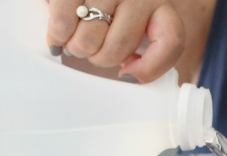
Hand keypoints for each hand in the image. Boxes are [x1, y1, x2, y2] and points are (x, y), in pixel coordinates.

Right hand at [47, 0, 184, 82]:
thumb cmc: (110, 6)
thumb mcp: (134, 21)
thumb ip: (141, 47)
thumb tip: (129, 77)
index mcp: (160, 6)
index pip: (170, 42)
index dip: (150, 68)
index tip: (127, 76)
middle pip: (118, 48)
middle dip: (99, 57)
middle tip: (91, 49)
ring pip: (89, 40)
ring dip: (76, 47)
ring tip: (73, 37)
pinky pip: (63, 22)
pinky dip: (56, 35)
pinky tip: (57, 35)